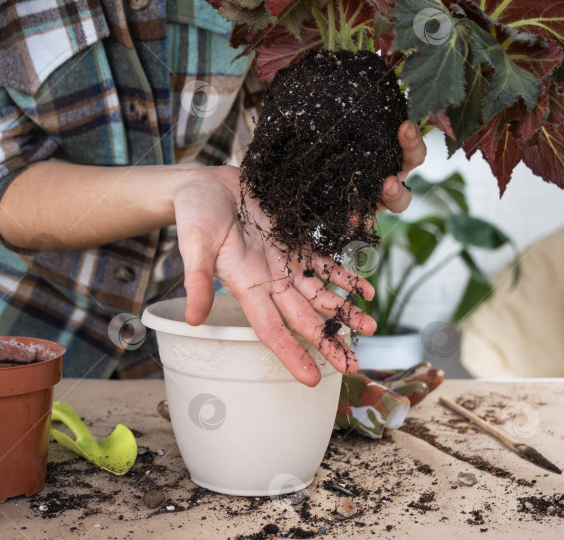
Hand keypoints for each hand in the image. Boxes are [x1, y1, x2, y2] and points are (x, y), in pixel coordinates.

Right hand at [173, 122, 425, 386]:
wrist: (205, 184)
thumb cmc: (194, 213)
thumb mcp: (193, 243)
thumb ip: (196, 280)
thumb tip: (193, 320)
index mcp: (245, 286)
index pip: (271, 330)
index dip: (291, 354)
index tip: (312, 379)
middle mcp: (268, 281)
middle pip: (303, 319)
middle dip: (328, 343)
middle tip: (353, 367)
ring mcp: (284, 263)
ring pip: (320, 295)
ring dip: (344, 312)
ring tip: (371, 328)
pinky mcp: (293, 242)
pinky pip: (325, 263)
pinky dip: (346, 276)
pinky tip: (367, 289)